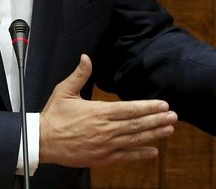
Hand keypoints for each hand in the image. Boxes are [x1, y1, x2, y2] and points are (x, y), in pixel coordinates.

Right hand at [39, 54, 176, 166]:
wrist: (42, 141)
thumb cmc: (53, 116)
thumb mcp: (64, 91)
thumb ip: (79, 75)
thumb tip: (86, 58)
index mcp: (98, 112)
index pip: (129, 109)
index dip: (148, 107)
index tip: (163, 105)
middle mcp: (105, 129)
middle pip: (136, 124)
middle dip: (157, 120)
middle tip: (173, 117)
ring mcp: (105, 145)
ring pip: (134, 139)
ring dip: (153, 134)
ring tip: (168, 130)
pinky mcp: (102, 157)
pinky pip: (125, 156)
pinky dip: (140, 154)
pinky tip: (153, 151)